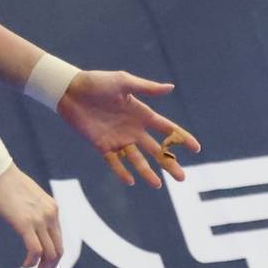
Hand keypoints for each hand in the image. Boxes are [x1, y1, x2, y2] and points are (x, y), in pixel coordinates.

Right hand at [0, 163, 61, 267]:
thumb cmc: (8, 182)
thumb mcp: (28, 197)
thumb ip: (34, 211)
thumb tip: (29, 226)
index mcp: (52, 208)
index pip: (59, 241)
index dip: (52, 260)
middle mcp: (51, 214)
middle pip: (58, 251)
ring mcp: (40, 219)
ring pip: (49, 254)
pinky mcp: (26, 223)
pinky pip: (35, 251)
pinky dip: (31, 263)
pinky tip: (24, 266)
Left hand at [57, 70, 200, 187]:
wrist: (70, 90)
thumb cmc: (97, 82)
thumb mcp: (123, 82)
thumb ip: (146, 88)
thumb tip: (170, 87)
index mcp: (140, 113)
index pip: (166, 128)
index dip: (181, 137)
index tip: (196, 149)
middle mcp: (132, 128)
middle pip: (155, 149)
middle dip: (169, 163)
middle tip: (182, 178)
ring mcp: (118, 138)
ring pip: (137, 159)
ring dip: (147, 171)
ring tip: (157, 185)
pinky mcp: (102, 145)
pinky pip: (114, 162)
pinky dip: (122, 171)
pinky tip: (130, 181)